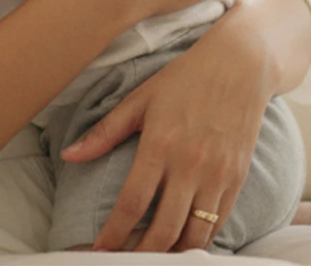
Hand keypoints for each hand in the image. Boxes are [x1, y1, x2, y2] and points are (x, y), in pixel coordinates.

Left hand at [61, 14, 271, 252]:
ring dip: (171, 254)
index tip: (98, 251)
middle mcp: (190, 164)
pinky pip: (217, 224)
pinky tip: (181, 246)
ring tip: (150, 259)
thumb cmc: (185, 77)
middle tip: (122, 262)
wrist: (240, 64)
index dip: (114, 234)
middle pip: (164, 230)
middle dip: (140, 255)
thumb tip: (69, 156)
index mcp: (160, 143)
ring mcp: (218, 175)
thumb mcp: (141, 97)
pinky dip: (199, 242)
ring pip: (194, 235)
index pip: (133, 203)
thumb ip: (105, 131)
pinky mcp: (237, 179)